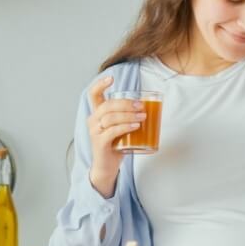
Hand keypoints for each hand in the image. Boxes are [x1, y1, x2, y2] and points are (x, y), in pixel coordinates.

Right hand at [85, 75, 146, 197]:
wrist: (107, 167)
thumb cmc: (116, 145)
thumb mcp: (120, 127)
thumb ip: (128, 116)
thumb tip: (151, 106)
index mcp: (97, 114)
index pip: (93, 95)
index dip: (100, 84)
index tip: (112, 78)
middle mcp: (93, 120)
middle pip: (107, 105)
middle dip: (126, 103)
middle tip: (141, 106)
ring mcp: (95, 132)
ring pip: (110, 117)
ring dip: (128, 115)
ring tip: (142, 117)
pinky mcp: (100, 143)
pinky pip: (112, 131)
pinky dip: (125, 127)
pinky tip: (136, 127)